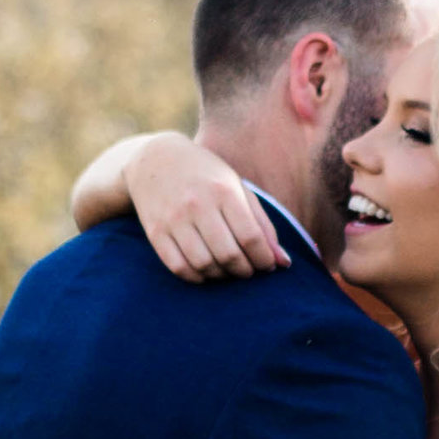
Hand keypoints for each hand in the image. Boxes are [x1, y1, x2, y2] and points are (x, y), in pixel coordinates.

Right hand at [130, 136, 285, 280]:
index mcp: (223, 191)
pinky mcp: (155, 232)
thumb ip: (262, 225)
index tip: (267, 265)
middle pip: (228, 254)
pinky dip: (196, 277)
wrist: (155, 161)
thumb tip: (283, 263)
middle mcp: (197, 204)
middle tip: (248, 270)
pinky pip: (178, 267)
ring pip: (203, 264)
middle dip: (244, 270)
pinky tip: (206, 271)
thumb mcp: (237, 189)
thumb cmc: (206, 176)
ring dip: (221, 276)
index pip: (251, 237)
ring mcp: (173, 219)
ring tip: (228, 270)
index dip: (263, 259)